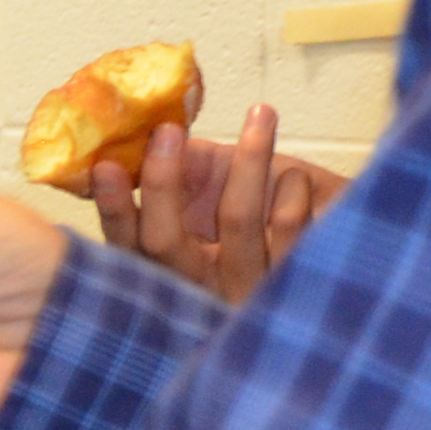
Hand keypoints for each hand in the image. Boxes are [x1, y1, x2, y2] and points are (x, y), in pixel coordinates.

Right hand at [88, 109, 341, 307]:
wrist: (325, 314)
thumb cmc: (259, 249)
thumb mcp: (205, 236)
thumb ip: (178, 199)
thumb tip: (153, 142)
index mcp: (166, 283)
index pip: (125, 250)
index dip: (112, 210)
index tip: (105, 166)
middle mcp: (199, 296)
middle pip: (164, 242)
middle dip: (161, 180)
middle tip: (168, 131)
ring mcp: (246, 293)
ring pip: (236, 219)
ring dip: (248, 158)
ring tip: (261, 115)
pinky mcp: (294, 284)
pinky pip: (289, 226)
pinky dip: (291, 190)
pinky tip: (294, 178)